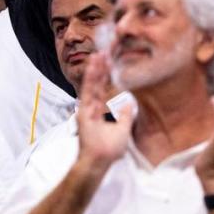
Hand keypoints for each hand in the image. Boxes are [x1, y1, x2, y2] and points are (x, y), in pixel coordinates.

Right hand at [76, 53, 133, 171]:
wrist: (100, 161)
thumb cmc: (110, 150)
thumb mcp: (123, 130)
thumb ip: (125, 115)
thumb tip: (129, 103)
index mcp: (100, 110)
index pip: (103, 89)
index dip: (106, 76)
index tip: (109, 62)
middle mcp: (92, 107)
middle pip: (97, 84)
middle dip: (101, 68)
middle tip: (104, 52)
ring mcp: (87, 108)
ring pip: (92, 85)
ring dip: (95, 69)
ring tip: (99, 55)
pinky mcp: (84, 111)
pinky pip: (88, 92)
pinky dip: (91, 79)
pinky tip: (94, 68)